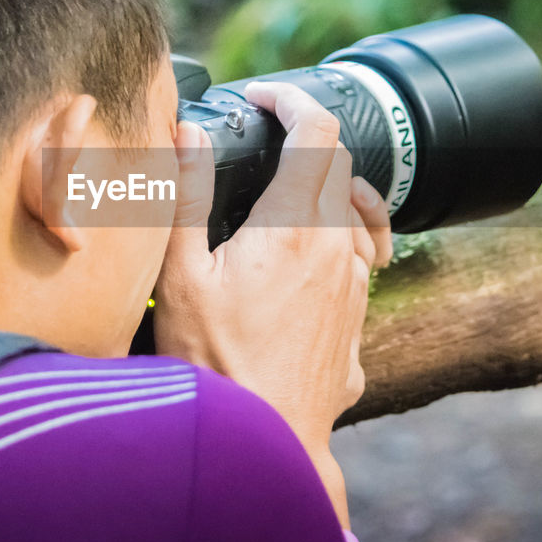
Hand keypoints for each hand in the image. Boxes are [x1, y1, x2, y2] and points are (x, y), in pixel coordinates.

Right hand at [152, 81, 392, 459]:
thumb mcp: (182, 273)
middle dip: (305, 141)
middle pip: (340, 167)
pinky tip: (302, 262)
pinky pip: (358, 263)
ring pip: (355, 215)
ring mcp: (355, 288)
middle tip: (265, 141)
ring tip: (286, 196)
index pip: (317, 131)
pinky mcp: (357, 323)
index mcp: (296, 225)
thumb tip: (187, 132)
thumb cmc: (214, 364)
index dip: (291, 99)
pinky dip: (335, 240)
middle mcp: (339, 249)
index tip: (262, 98)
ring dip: (325, 192)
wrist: (264, 443)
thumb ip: (186, 193)